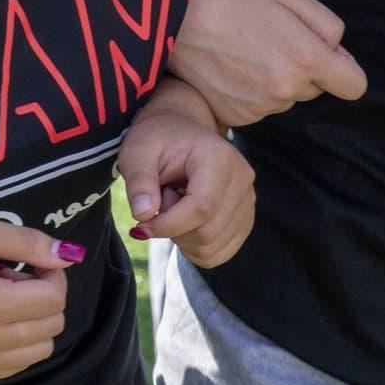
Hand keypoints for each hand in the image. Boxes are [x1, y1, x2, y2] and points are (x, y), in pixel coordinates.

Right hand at [0, 216, 77, 381]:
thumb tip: (69, 256)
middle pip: (53, 323)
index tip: (31, 265)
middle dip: (41, 297)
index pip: (54, 298)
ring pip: (43, 346)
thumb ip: (28, 242)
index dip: (51, 275)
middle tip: (13, 281)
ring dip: (34, 321)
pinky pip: (23, 362)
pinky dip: (21, 341)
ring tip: (5, 302)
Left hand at [118, 114, 254, 267]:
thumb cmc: (157, 140)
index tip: (142, 223)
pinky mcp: (245, 218)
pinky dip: (195, 247)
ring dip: (183, 237)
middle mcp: (242, 179)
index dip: (169, 224)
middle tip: (162, 200)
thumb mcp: (137, 153)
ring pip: (212, 247)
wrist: (179, 131)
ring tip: (175, 205)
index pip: (201, 208)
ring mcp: (248, 200)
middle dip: (173, 228)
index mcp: (219, 158)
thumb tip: (144, 214)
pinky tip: (186, 220)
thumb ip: (138, 182)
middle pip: (207, 233)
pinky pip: (219, 253)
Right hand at [169, 0, 365, 126]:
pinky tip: (231, 68)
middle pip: (315, 89)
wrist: (175, 19)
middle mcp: (286, 89)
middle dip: (303, 69)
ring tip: (245, 51)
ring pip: (285, 98)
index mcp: (306, 58)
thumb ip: (327, 24)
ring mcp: (259, 107)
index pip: (354, 86)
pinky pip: (259, 108)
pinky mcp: (236, 117)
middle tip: (271, 40)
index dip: (343, 69)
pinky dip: (250, 92)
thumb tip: (339, 51)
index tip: (325, 57)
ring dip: (275, 80)